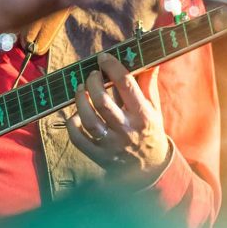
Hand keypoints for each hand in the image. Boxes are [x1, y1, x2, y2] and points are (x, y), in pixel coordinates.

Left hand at [66, 53, 169, 187]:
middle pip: (102, 102)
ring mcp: (111, 144)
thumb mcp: (154, 109)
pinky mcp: (98, 155)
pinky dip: (72, 124)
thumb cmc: (149, 132)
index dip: (112, 68)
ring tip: (80, 89)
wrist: (150, 169)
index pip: (126, 85)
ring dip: (80, 100)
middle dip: (93, 82)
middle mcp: (126, 130)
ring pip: (88, 120)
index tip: (103, 58)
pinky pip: (78, 139)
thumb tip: (150, 61)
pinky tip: (75, 114)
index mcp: (143, 115)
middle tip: (92, 75)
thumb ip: (148, 85)